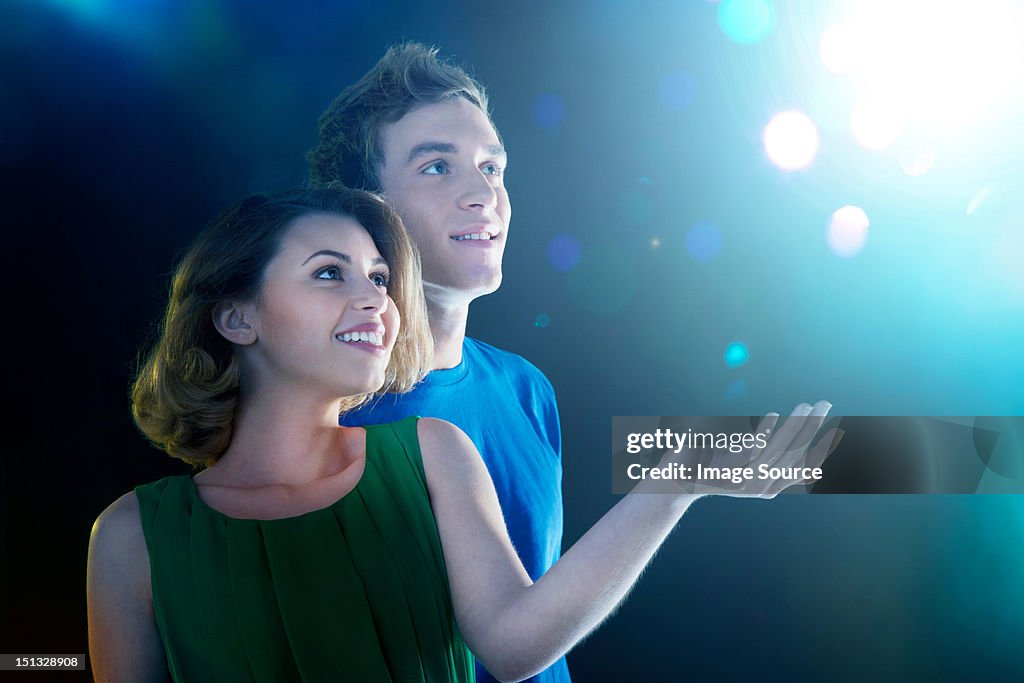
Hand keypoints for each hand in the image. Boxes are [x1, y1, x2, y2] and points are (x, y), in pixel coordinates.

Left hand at [655, 401, 841, 497]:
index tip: (837, 431)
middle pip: (794, 453)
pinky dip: (764, 431)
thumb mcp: (744, 469)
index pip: (803, 468)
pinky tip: (773, 414)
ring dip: (793, 426)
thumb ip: (770, 463)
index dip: (822, 450)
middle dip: (812, 427)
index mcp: (767, 487)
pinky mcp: (727, 472)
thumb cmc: (709, 470)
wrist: (672, 484)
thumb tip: (806, 465)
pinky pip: (751, 450)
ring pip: (777, 450)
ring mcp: (744, 481)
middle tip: (825, 403)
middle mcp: (759, 486)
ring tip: (806, 406)